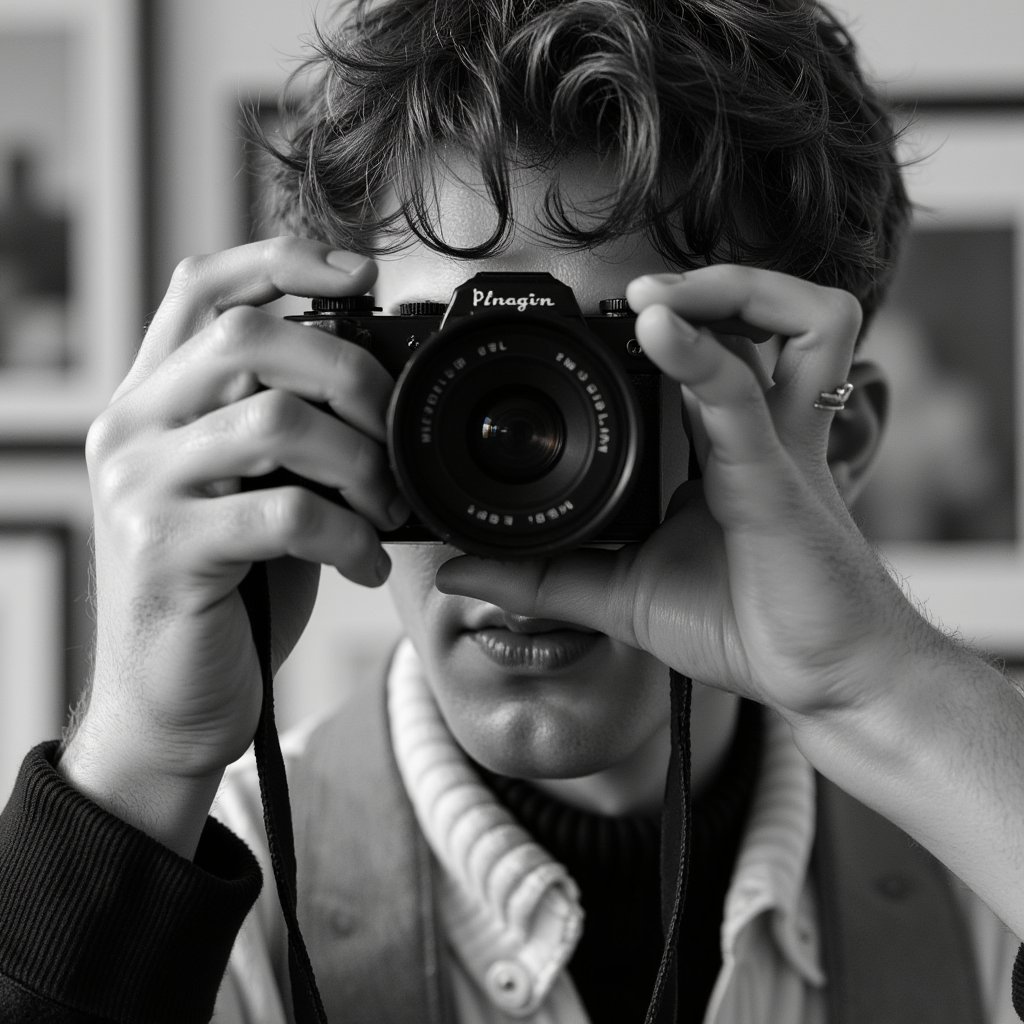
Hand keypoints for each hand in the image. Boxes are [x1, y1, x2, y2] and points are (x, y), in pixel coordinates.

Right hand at [63, 238, 406, 852]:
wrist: (169, 701)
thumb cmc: (229, 591)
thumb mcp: (254, 490)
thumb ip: (288, 430)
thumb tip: (378, 380)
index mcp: (154, 400)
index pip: (202, 287)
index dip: (282, 259)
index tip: (361, 274)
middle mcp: (133, 428)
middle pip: (249, 336)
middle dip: (350, 372)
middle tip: (393, 431)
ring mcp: (140, 488)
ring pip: (274, 420)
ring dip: (359, 461)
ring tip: (386, 506)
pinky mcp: (165, 552)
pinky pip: (283, 512)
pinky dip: (348, 534)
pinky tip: (364, 563)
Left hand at [436, 265, 924, 726]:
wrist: (830, 681)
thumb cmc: (751, 629)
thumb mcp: (620, 597)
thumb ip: (542, 579)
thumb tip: (457, 570)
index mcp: (728, 451)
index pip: (710, 358)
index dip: (672, 327)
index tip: (602, 321)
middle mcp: (762, 433)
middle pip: (767, 315)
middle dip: (710, 283)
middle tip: (641, 294)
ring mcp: (778, 447)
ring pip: (791, 321)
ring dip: (727, 288)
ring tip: (659, 297)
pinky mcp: (779, 477)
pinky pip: (742, 395)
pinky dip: (699, 354)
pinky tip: (657, 327)